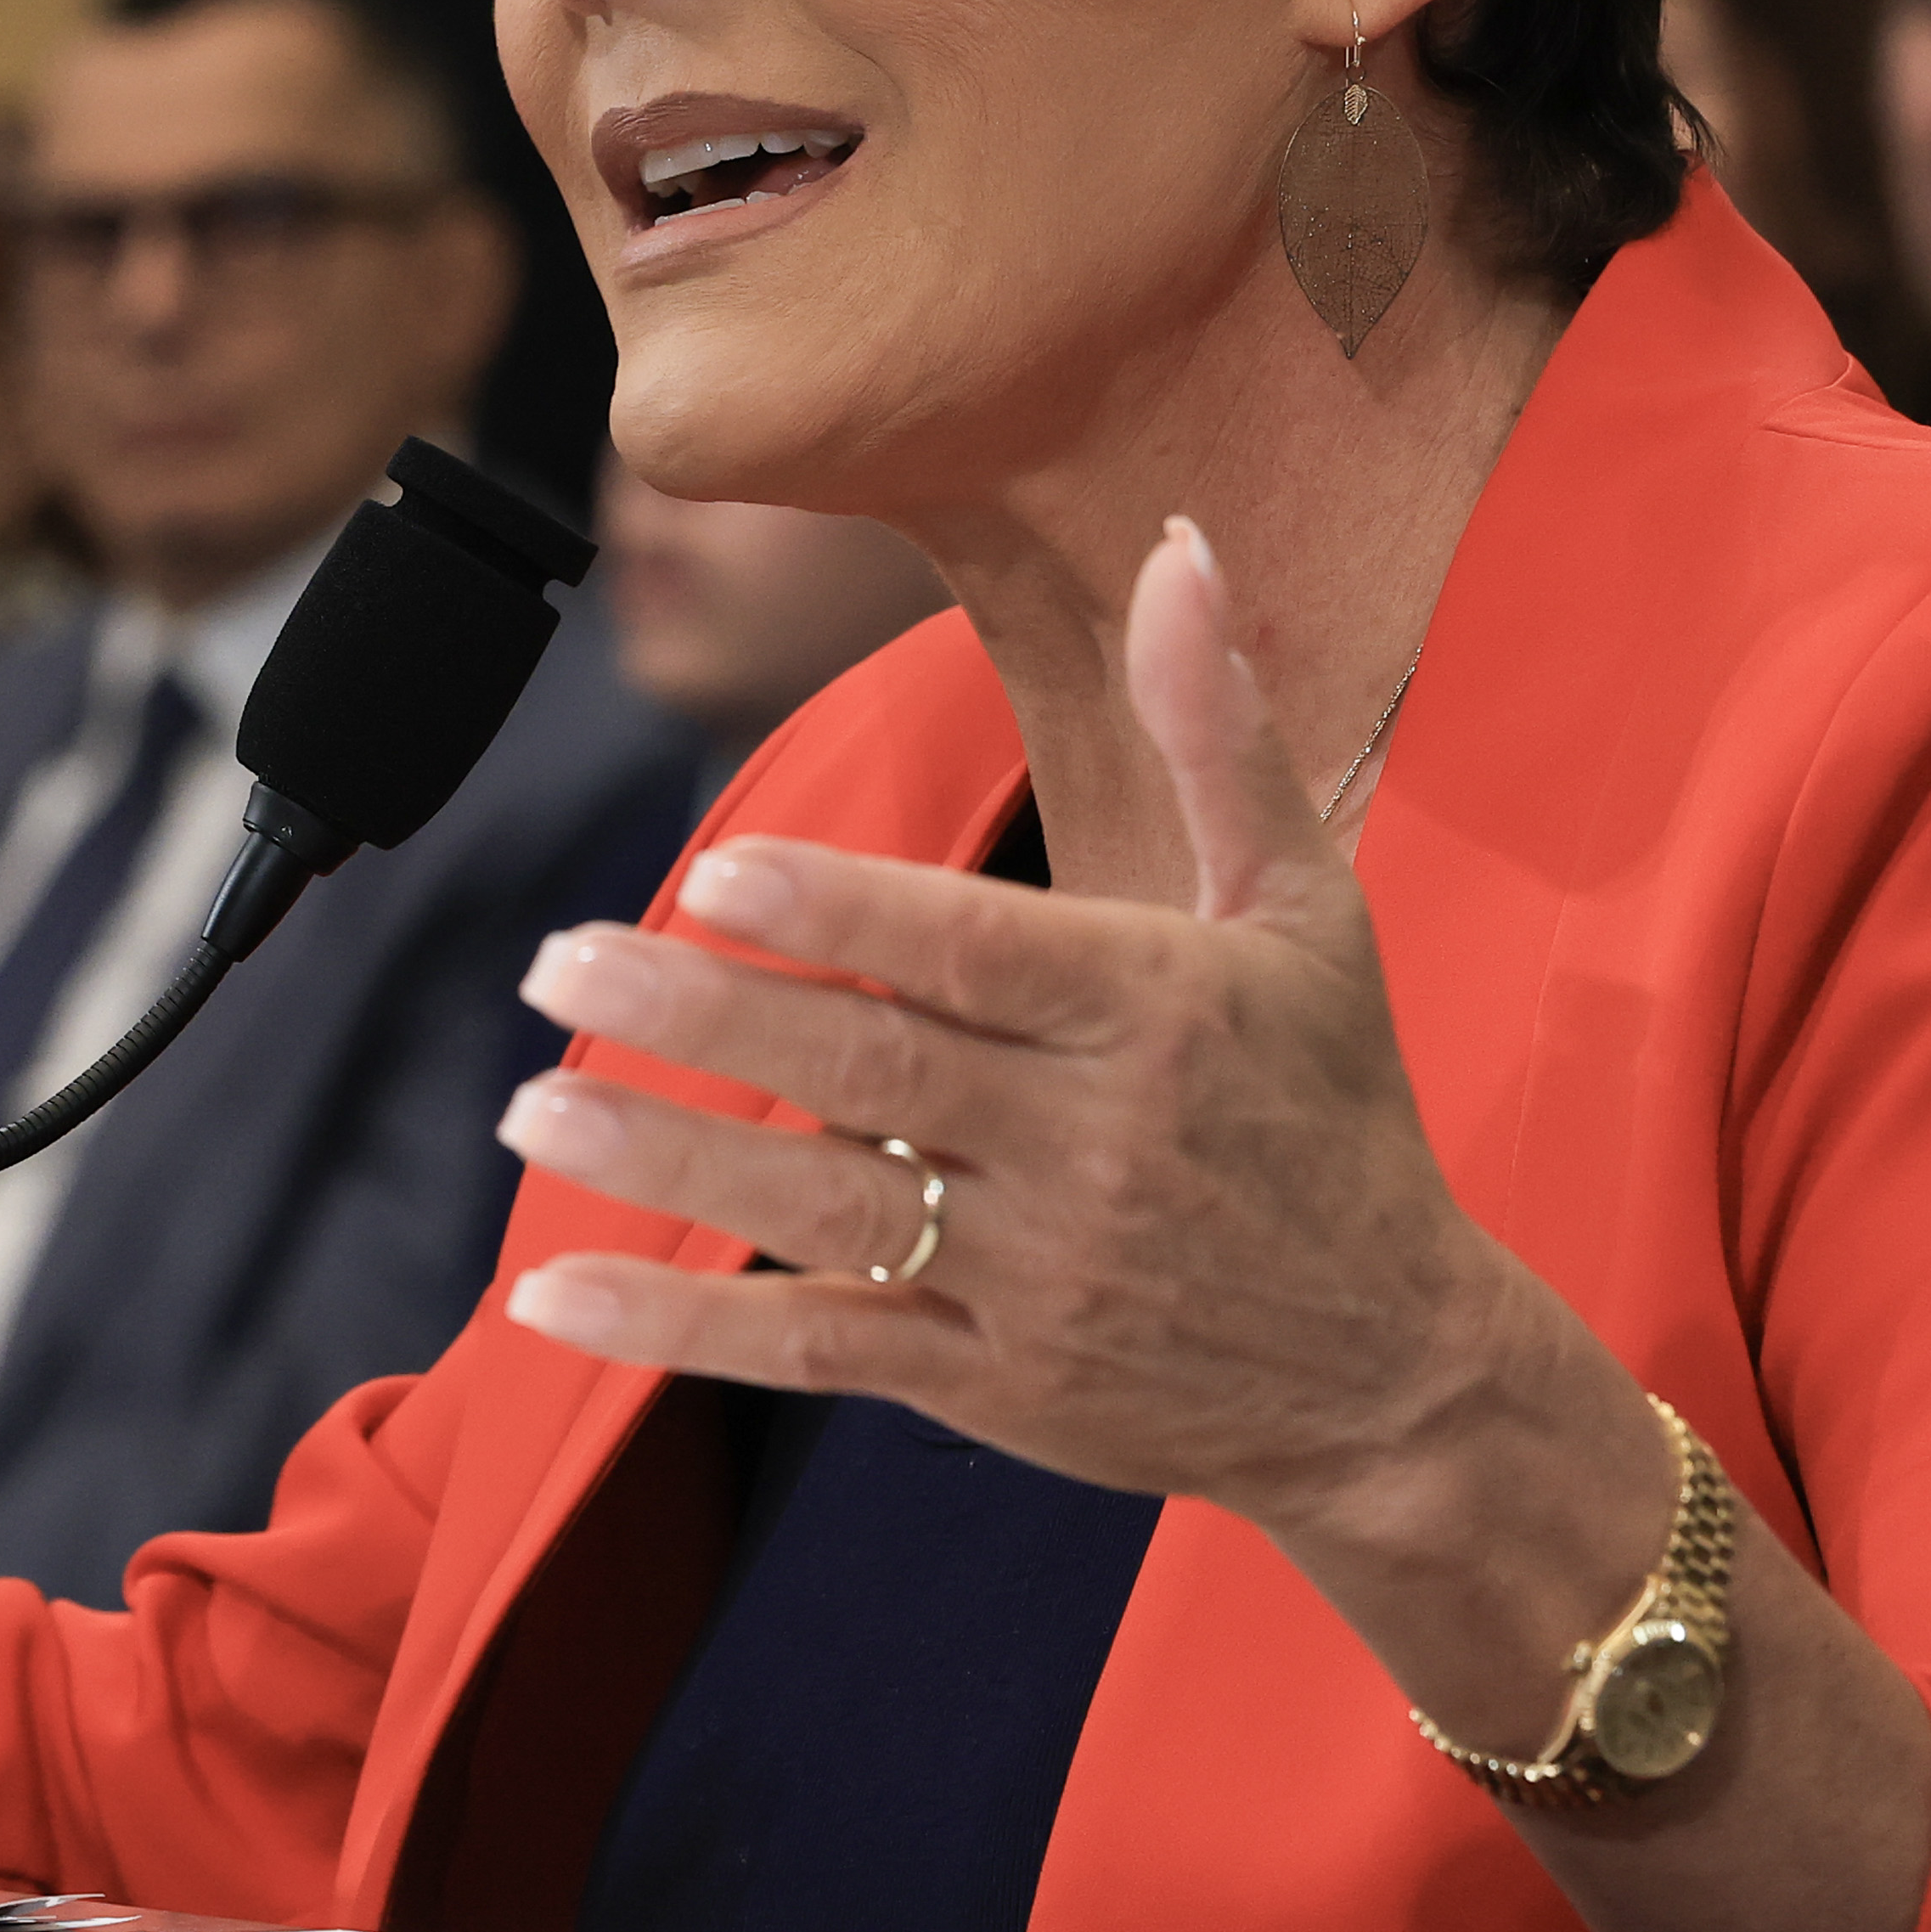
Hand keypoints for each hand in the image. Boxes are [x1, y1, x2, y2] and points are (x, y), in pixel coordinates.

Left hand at [487, 513, 1556, 1530]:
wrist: (1401, 1377)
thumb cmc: (1339, 1111)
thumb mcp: (1310, 913)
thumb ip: (1218, 732)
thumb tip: (1178, 549)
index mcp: (1159, 1013)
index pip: (978, 954)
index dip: (846, 915)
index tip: (718, 873)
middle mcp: (1093, 1148)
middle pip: (874, 1073)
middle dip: (705, 1019)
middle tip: (557, 962)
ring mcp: (1035, 1277)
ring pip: (826, 1213)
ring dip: (667, 1163)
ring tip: (529, 1112)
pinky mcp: (992, 1382)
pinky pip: (819, 1350)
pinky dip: (684, 1331)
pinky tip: (552, 1298)